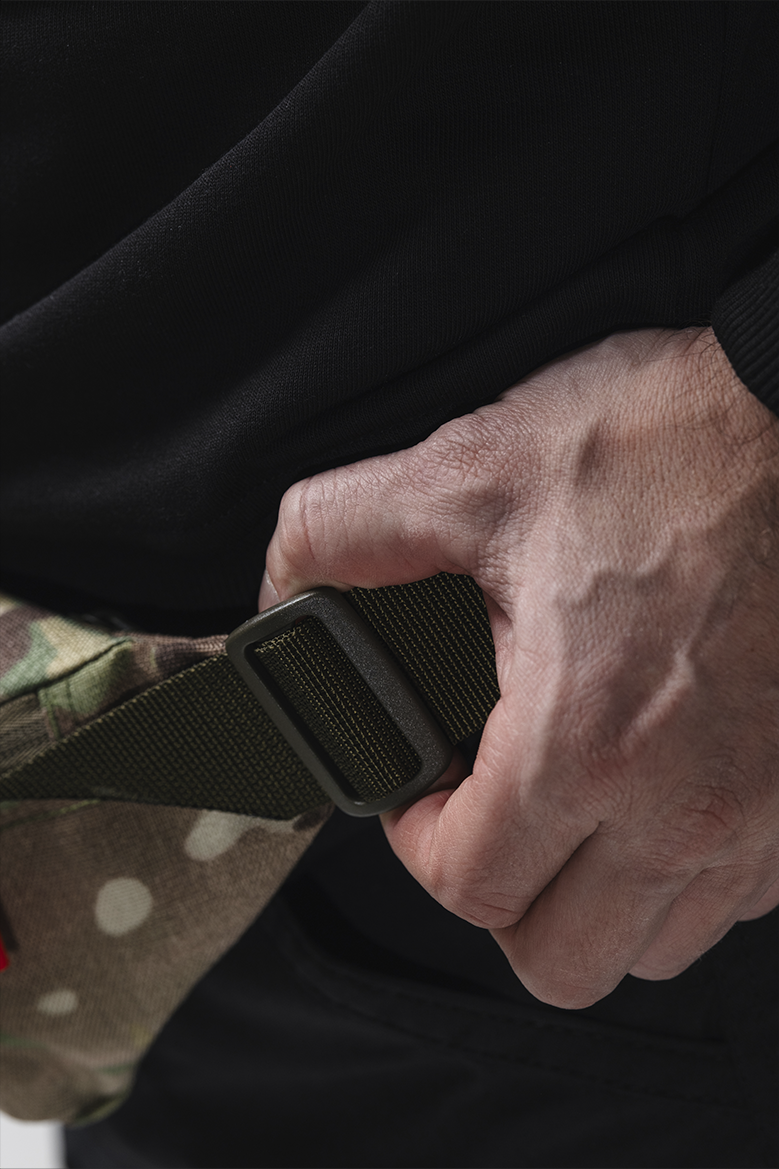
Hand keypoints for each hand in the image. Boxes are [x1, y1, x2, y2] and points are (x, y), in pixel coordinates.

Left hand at [260, 327, 778, 1007]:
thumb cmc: (667, 443)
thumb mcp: (477, 471)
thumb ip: (344, 530)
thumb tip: (278, 585)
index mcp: (587, 741)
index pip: (470, 888)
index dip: (416, 845)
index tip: (421, 793)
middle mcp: (690, 808)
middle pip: (562, 961)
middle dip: (501, 900)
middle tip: (488, 815)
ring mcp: (768, 818)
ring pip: (657, 945)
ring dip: (594, 897)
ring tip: (574, 804)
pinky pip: (737, 898)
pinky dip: (681, 868)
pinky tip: (660, 782)